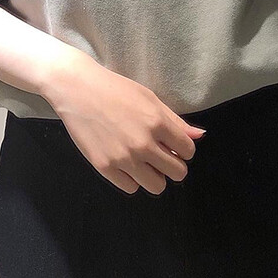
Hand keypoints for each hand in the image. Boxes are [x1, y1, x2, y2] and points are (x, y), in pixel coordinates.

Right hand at [43, 51, 206, 194]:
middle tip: (160, 156)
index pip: (188, 151)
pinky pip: (131, 188)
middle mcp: (143, 144)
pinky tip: (126, 164)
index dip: (183, 149)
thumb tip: (199, 136)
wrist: (77, 90)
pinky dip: (132, 179)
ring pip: (156, 186)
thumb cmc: (115, 90)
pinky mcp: (105, 168)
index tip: (172, 146)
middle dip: (173, 165)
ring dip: (155, 176)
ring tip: (144, 163)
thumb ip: (175, 121)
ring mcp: (124, 158)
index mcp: (158, 123)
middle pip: (177, 173)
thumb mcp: (150, 99)